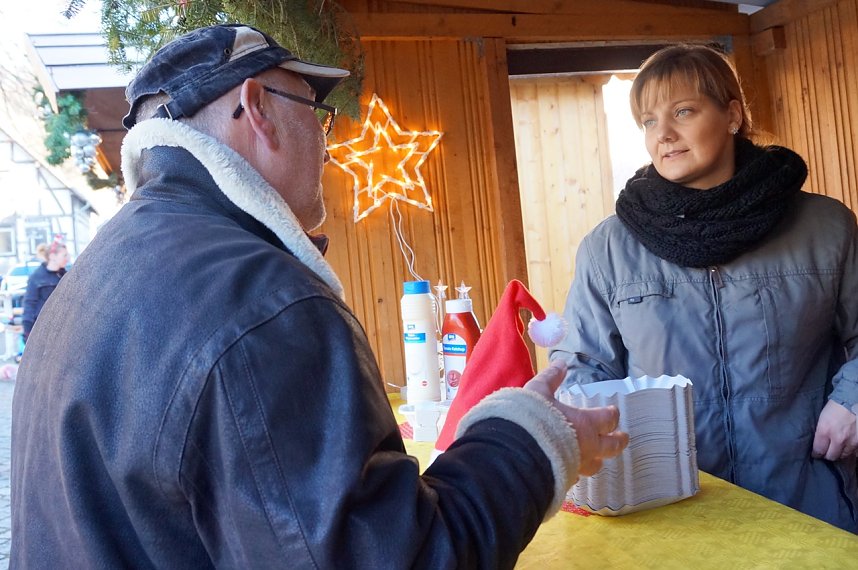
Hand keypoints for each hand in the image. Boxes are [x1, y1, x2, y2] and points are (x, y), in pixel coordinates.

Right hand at [524, 360, 628, 475]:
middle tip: (623, 438)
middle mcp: (587, 446)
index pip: (608, 419)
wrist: (518, 450)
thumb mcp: (539, 390)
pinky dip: (576, 472)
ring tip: (599, 457)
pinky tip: (572, 471)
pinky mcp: (564, 478)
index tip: (613, 412)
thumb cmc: (532, 418)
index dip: (612, 415)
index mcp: (585, 423)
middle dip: (619, 440)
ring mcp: (577, 465)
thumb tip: (561, 364)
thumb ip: (551, 377)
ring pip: (596, 465)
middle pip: (612, 446)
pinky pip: (575, 476)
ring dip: (599, 459)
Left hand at [812, 400, 857, 460]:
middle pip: (831, 456)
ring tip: (838, 449)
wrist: (854, 400)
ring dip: (840, 453)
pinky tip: (849, 447)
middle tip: (827, 452)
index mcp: (825, 431)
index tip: (816, 453)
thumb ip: (821, 431)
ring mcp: (852, 441)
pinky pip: (856, 453)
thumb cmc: (837, 406)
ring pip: (844, 456)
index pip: (818, 450)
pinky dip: (852, 452)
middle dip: (828, 455)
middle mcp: (838, 439)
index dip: (816, 453)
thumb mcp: (823, 417)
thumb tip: (819, 441)